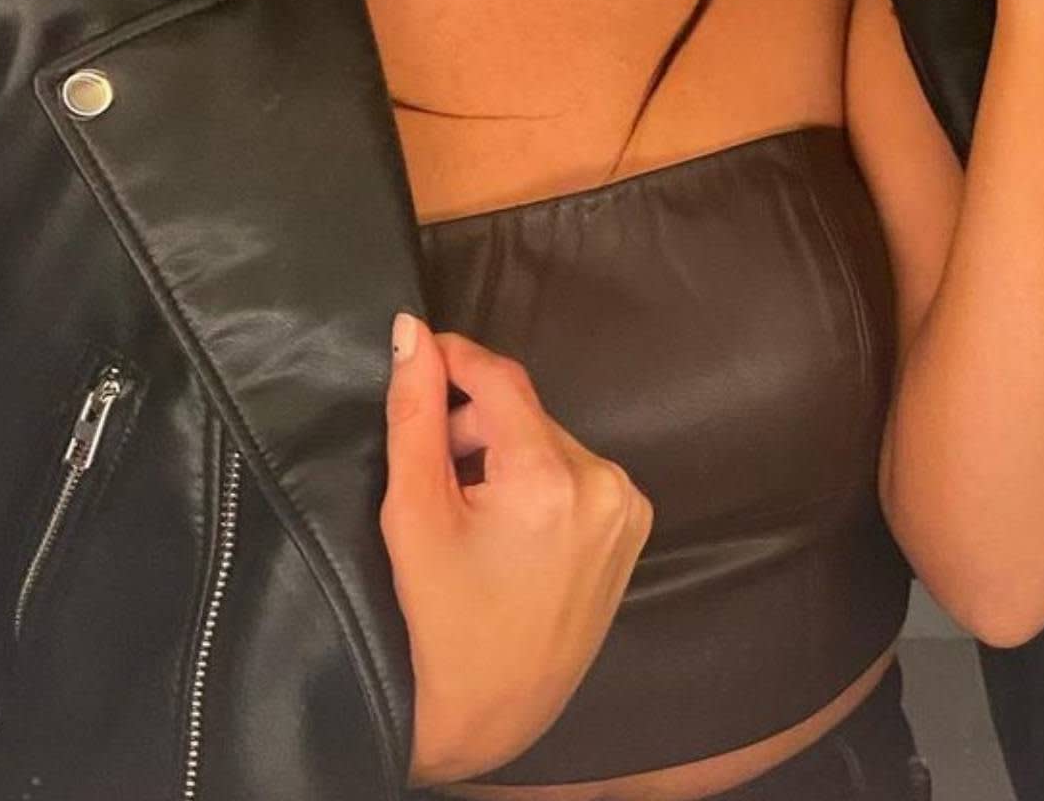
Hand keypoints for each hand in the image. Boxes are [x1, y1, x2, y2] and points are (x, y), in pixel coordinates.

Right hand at [381, 313, 654, 785]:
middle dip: (474, 426)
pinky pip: (576, 473)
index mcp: (551, 478)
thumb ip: (415, 412)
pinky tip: (509, 527)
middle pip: (523, 414)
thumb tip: (412, 331)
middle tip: (433, 471)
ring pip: (548, 441)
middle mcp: (604, 483)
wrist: (491, 712)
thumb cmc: (440, 620)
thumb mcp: (414, 512)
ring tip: (470, 508)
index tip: (420, 351)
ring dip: (506, 453)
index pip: (501, 379)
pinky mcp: (632, 527)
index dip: (456, 357)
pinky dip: (539, 481)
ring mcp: (625, 507)